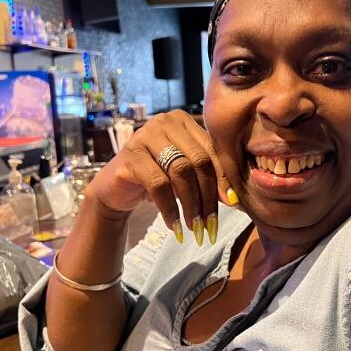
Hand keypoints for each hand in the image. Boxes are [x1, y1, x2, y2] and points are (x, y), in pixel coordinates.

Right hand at [85, 110, 230, 243]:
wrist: (115, 189)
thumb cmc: (156, 179)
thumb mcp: (185, 176)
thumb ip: (207, 178)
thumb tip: (235, 199)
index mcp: (184, 122)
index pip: (211, 150)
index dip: (224, 178)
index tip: (232, 205)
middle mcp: (165, 122)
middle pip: (198, 160)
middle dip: (208, 196)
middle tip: (211, 224)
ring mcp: (145, 136)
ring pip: (180, 171)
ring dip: (191, 204)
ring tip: (195, 228)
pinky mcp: (131, 156)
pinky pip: (158, 184)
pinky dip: (169, 208)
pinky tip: (174, 225)